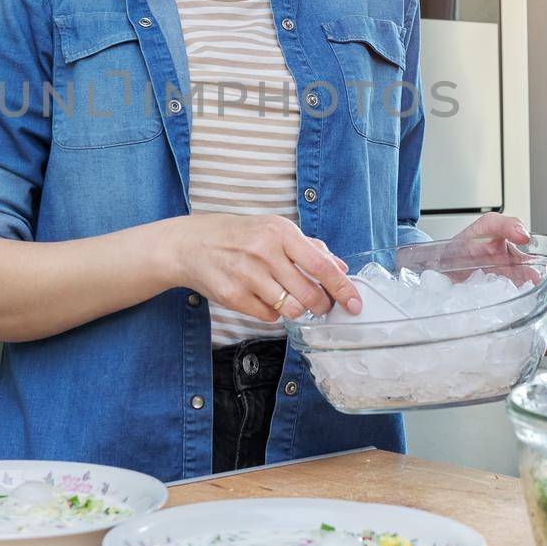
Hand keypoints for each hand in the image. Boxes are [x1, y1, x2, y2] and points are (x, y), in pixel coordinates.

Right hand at [170, 214, 356, 320]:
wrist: (191, 244)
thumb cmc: (238, 235)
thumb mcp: (273, 229)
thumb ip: (310, 248)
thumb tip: (340, 268)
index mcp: (280, 232)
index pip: (321, 266)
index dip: (342, 288)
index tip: (355, 303)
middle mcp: (264, 252)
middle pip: (309, 294)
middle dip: (322, 305)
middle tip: (322, 306)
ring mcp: (247, 275)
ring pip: (291, 309)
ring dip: (296, 310)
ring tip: (288, 298)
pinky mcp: (232, 296)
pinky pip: (268, 316)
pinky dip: (272, 312)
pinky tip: (262, 297)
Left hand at [436, 213, 546, 355]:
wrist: (437, 262)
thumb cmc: (465, 246)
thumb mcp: (483, 229)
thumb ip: (503, 225)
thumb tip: (524, 234)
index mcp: (523, 274)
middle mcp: (517, 295)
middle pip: (544, 315)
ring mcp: (502, 311)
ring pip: (528, 331)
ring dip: (536, 341)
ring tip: (532, 346)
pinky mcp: (486, 324)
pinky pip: (502, 341)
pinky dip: (509, 349)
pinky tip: (507, 351)